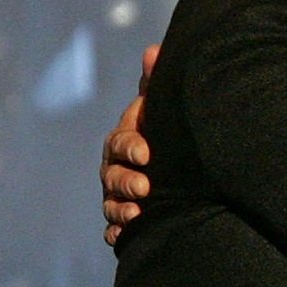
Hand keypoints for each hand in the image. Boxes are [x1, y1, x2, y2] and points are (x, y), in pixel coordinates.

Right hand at [100, 44, 159, 245]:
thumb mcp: (160, 104)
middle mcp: (114, 168)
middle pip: (112, 177)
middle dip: (126, 182)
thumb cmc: (162, 125)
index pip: (120, 143)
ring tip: (137, 214)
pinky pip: (113, 230)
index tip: (147, 153)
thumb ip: (155, 81)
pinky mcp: (124, 216)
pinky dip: (117, 233)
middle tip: (146, 187)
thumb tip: (153, 50)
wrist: (175, 157)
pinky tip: (125, 236)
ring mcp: (117, 193)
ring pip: (111, 203)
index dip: (130, 147)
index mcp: (123, 140)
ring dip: (120, 210)